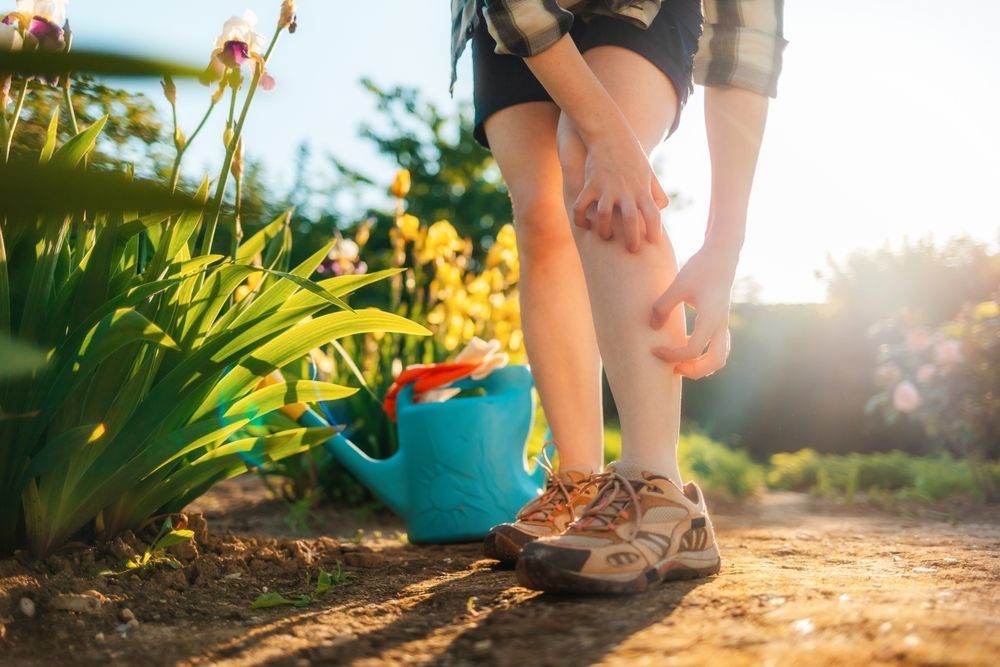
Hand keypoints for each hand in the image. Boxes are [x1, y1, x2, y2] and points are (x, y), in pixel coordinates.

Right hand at [572, 130, 669, 252]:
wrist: (609, 133)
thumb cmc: (631, 154)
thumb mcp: (648, 171)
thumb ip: (656, 191)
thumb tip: (661, 208)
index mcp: (642, 189)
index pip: (654, 214)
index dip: (655, 231)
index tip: (653, 241)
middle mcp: (626, 191)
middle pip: (631, 221)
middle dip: (632, 239)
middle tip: (633, 250)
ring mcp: (606, 188)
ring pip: (604, 217)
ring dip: (604, 231)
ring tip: (606, 236)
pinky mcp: (590, 184)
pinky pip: (582, 206)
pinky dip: (580, 219)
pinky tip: (584, 224)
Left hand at [649, 241, 738, 378]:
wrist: (722, 256)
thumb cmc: (700, 268)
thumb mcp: (677, 285)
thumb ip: (663, 306)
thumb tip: (653, 327)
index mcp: (710, 319)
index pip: (693, 350)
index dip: (672, 355)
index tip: (655, 349)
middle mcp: (720, 325)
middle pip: (715, 362)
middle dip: (694, 370)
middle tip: (673, 367)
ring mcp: (723, 324)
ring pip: (720, 357)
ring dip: (702, 365)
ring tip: (680, 362)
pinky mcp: (721, 320)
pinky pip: (719, 347)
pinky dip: (705, 354)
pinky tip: (686, 346)